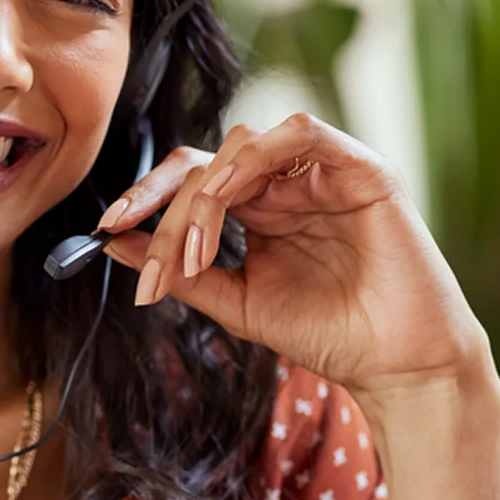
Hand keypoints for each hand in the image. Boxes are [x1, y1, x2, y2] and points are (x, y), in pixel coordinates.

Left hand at [95, 112, 489, 398]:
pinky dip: (252, 160)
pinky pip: (299, 133)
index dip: (144, 199)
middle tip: (142, 252)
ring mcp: (322, 171)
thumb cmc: (325, 335)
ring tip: (193, 256)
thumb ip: (180, 271)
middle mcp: (284, 183)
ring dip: (202, 197)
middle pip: (203, 163)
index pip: (189, 182)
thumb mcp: (235, 301)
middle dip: (162, 206)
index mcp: (256, 209)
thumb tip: (112, 242)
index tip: (104, 230)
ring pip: (240, 146)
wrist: (394, 366)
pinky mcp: (361, 167)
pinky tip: (228, 200)